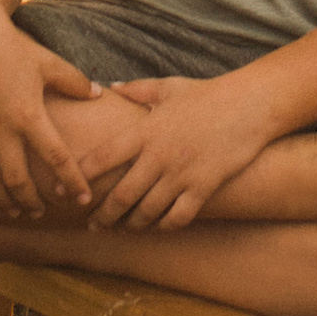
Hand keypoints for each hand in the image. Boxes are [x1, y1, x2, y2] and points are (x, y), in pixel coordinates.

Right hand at [0, 18, 97, 219]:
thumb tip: (98, 94)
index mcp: (29, 113)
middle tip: (42, 212)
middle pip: (19, 180)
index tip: (83, 199)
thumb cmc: (9, 45)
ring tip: (17, 210)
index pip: (56, 158)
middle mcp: (1, 128)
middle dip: (33, 202)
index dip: (72, 181)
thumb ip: (73, 81)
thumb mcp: (46, 60)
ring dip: (5, 201)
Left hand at [86, 75, 268, 231]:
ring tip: (122, 228)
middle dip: (102, 215)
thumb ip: (136, 90)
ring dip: (130, 224)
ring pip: (146, 211)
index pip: (102, 158)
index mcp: (146, 131)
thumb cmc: (208, 94)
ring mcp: (181, 174)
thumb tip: (109, 87)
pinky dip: (164, 226)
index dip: (80, 176)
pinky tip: (158, 226)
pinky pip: (177, 217)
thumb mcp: (169, 87)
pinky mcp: (203, 187)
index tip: (66, 189)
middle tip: (93, 223)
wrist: (250, 105)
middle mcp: (159, 156)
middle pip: (121, 195)